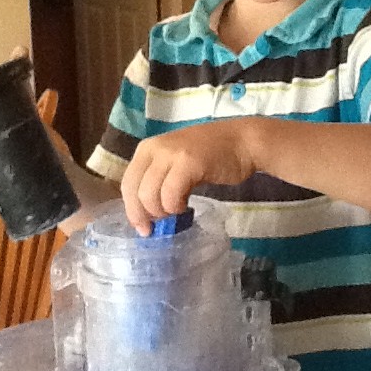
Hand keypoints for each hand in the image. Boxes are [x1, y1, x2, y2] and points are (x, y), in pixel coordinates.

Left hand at [120, 119, 259, 234]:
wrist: (242, 141)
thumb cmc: (212, 155)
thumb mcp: (176, 162)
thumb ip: (159, 179)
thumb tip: (146, 212)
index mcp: (147, 148)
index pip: (127, 183)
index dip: (132, 210)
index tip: (143, 228)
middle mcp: (155, 148)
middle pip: (134, 191)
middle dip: (145, 215)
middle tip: (161, 226)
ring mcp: (171, 154)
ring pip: (149, 195)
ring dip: (162, 212)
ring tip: (177, 211)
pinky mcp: (188, 162)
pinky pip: (170, 195)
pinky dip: (176, 207)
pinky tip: (186, 206)